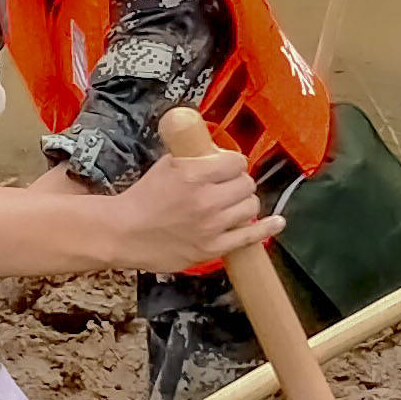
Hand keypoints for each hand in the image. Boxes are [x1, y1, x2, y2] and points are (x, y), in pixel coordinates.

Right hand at [115, 148, 281, 272]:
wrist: (124, 232)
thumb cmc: (142, 198)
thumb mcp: (166, 165)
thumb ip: (194, 156)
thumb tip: (219, 150)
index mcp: (193, 174)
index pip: (236, 161)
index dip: (233, 163)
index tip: (228, 167)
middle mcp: (206, 199)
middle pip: (246, 184)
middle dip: (239, 182)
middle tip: (227, 187)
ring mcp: (211, 226)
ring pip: (250, 206)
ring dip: (244, 203)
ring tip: (232, 204)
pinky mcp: (212, 249)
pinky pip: (249, 237)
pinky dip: (267, 228)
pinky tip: (277, 222)